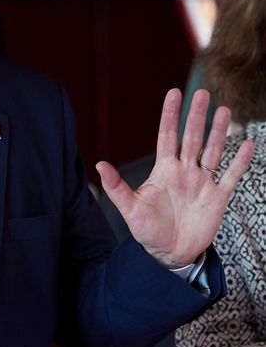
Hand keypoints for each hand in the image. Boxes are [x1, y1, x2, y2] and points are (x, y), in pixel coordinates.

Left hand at [96, 88, 253, 266]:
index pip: (168, 136)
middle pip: (192, 138)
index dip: (170, 115)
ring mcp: (202, 182)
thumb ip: (117, 187)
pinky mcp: (217, 197)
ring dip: (219, 132)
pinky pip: (231, 175)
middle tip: (203, 93)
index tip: (174, 93)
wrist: (170, 254)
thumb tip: (99, 164)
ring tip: (224, 111)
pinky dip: (239, 161)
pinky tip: (247, 144)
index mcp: (164, 170)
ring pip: (213, 151)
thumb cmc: (148, 231)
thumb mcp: (130, 209)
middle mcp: (185, 171)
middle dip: (197, 116)